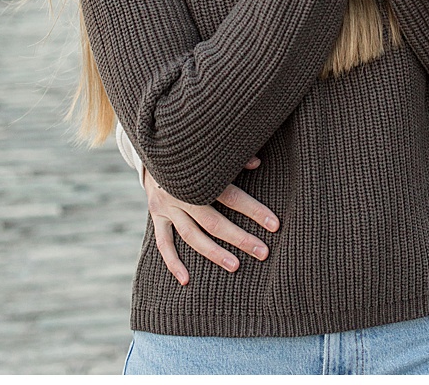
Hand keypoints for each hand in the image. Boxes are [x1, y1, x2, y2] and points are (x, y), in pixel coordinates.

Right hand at [144, 160, 279, 286]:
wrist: (153, 149)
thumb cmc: (191, 155)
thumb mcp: (209, 154)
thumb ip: (233, 161)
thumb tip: (257, 163)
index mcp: (198, 176)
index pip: (231, 196)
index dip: (253, 211)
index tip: (274, 225)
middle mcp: (181, 193)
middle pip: (213, 221)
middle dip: (239, 238)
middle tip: (262, 252)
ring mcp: (167, 206)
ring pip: (191, 235)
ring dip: (213, 252)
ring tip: (235, 266)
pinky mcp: (156, 215)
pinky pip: (163, 242)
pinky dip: (173, 262)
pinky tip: (186, 280)